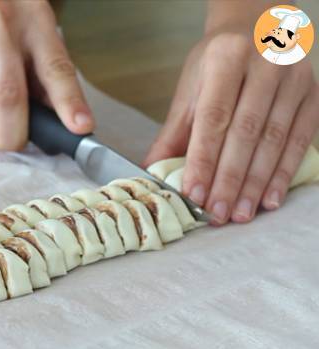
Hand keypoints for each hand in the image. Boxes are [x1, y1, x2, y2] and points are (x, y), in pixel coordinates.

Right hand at [0, 0, 93, 149]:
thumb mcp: (25, 47)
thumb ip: (45, 81)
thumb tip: (68, 124)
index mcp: (34, 18)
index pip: (56, 68)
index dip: (69, 102)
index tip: (80, 127)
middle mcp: (0, 18)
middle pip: (10, 94)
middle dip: (13, 132)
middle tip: (11, 141)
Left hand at [144, 25, 318, 224]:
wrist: (258, 26)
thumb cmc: (218, 61)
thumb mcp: (190, 88)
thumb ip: (174, 132)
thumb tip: (152, 172)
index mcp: (226, 58)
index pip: (213, 118)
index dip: (203, 160)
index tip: (194, 194)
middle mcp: (265, 64)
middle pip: (245, 132)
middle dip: (229, 179)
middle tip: (217, 213)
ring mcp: (295, 78)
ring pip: (274, 140)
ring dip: (256, 183)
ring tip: (241, 214)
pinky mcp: (314, 94)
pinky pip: (300, 140)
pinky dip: (283, 173)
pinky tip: (270, 199)